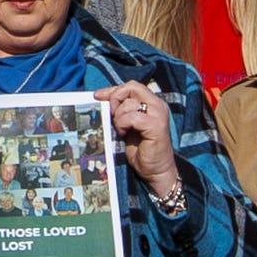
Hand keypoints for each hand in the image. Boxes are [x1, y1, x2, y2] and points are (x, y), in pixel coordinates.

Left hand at [105, 81, 186, 204]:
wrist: (155, 170)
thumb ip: (121, 110)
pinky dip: (123, 124)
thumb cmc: (141, 149)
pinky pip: (132, 117)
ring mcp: (158, 115)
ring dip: (119, 116)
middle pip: (131, 87)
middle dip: (115, 99)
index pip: (131, 86)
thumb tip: (101, 98)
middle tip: (110, 113)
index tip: (97, 96)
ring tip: (121, 129)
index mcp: (152, 102)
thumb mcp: (128, 124)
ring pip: (130, 103)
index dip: (113, 90)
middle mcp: (158, 105)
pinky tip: (124, 133)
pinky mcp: (156, 126)